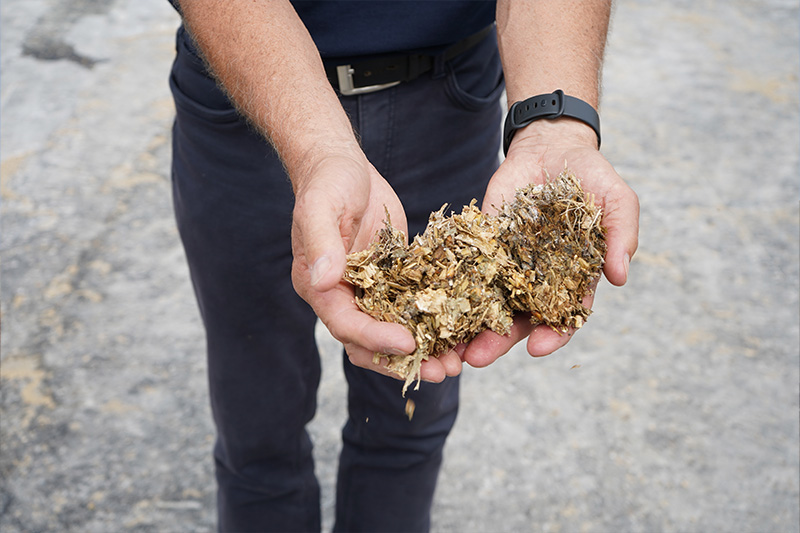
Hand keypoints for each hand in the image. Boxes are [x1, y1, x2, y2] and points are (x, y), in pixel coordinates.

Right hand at [290, 154, 463, 381]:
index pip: (346, 325)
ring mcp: (367, 290)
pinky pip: (409, 309)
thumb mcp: (320, 207)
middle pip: (369, 343)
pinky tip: (459, 331)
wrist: (341, 164)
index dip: (376, 338)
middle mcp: (341, 296)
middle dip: (403, 360)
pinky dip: (431, 323)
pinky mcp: (390, 279)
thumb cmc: (327, 181)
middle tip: (442, 371)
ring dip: (422, 350)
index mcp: (318, 286)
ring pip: (392, 332)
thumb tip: (323, 281)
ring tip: (455, 363)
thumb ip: (321, 244)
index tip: (409, 343)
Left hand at [461, 119, 639, 367]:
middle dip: (498, 341)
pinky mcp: (483, 243)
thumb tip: (619, 277)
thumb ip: (621, 236)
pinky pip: (466, 268)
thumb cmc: (593, 176)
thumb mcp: (616, 201)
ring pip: (488, 302)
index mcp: (571, 279)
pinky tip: (436, 303)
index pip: (562, 317)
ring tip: (452, 346)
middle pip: (517, 319)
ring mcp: (507, 262)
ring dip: (470, 326)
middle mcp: (536, 278)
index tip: (537, 348)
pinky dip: (452, 288)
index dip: (551, 335)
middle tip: (477, 359)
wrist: (552, 145)